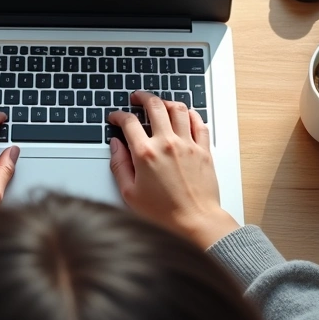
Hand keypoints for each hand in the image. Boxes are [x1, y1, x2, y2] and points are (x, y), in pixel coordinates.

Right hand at [107, 91, 239, 248]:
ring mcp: (187, 145)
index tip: (116, 117)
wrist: (195, 222)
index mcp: (145, 154)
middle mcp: (167, 144)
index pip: (128, 122)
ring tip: (159, 104)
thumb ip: (119, 165)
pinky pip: (199, 122)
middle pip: (154, 105)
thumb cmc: (163, 213)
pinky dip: (191, 114)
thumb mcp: (130, 193)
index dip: (118, 115)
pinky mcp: (203, 150)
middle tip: (137, 98)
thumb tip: (115, 146)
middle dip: (142, 97)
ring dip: (166, 102)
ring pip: (178, 109)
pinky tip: (185, 115)